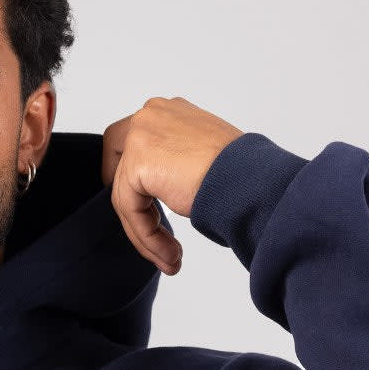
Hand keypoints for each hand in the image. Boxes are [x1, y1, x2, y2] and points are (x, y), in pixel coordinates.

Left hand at [100, 96, 243, 275]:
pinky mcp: (138, 162)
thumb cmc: (241, 172)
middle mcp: (151, 115)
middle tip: (144, 229)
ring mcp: (142, 135)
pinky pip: (131, 210)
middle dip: (126, 197)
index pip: (132, 144)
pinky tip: (169, 253)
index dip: (132, 177)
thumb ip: (173, 163)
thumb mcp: (199, 158)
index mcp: (168, 112)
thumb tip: (161, 186)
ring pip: (126, 195)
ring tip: (171, 256)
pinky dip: (147, 237)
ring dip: (146, 233)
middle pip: (116, 160)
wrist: (252, 178)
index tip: (146, 209)